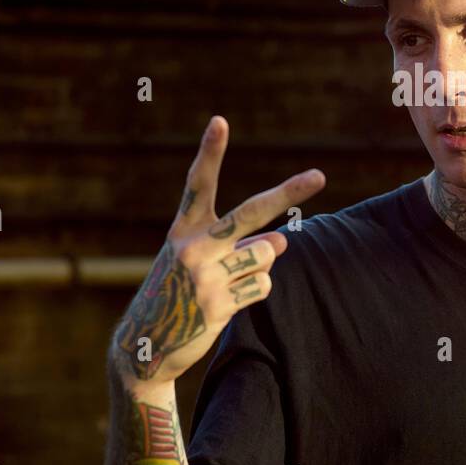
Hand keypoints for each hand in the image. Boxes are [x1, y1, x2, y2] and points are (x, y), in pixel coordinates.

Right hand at [109, 115, 324, 387]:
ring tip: (230, 280)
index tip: (220, 121)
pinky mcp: (219, 304)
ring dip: (259, 265)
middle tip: (319, 176)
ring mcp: (206, 276)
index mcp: (184, 229)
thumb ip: (240, 243)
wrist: (145, 344)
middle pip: (250, 213)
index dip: (209, 152)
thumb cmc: (178, 290)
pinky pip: (262, 285)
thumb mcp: (200, 259)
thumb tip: (282, 241)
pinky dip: (255, 290)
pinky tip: (227, 301)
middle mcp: (193, 247)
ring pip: (266, 254)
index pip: (198, 184)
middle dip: (288, 193)